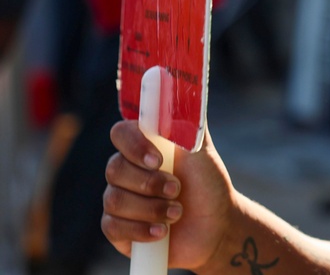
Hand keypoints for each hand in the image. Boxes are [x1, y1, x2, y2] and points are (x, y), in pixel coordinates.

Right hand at [102, 121, 234, 269]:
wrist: (215, 225)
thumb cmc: (208, 183)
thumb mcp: (202, 151)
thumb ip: (187, 125)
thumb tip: (180, 98)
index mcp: (145, 144)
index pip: (121, 133)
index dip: (134, 145)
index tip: (158, 160)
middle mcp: (127, 168)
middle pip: (114, 169)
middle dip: (151, 183)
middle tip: (177, 189)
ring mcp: (119, 197)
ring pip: (115, 200)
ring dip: (151, 208)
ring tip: (177, 212)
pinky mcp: (117, 227)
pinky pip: (112, 227)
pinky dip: (141, 229)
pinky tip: (162, 232)